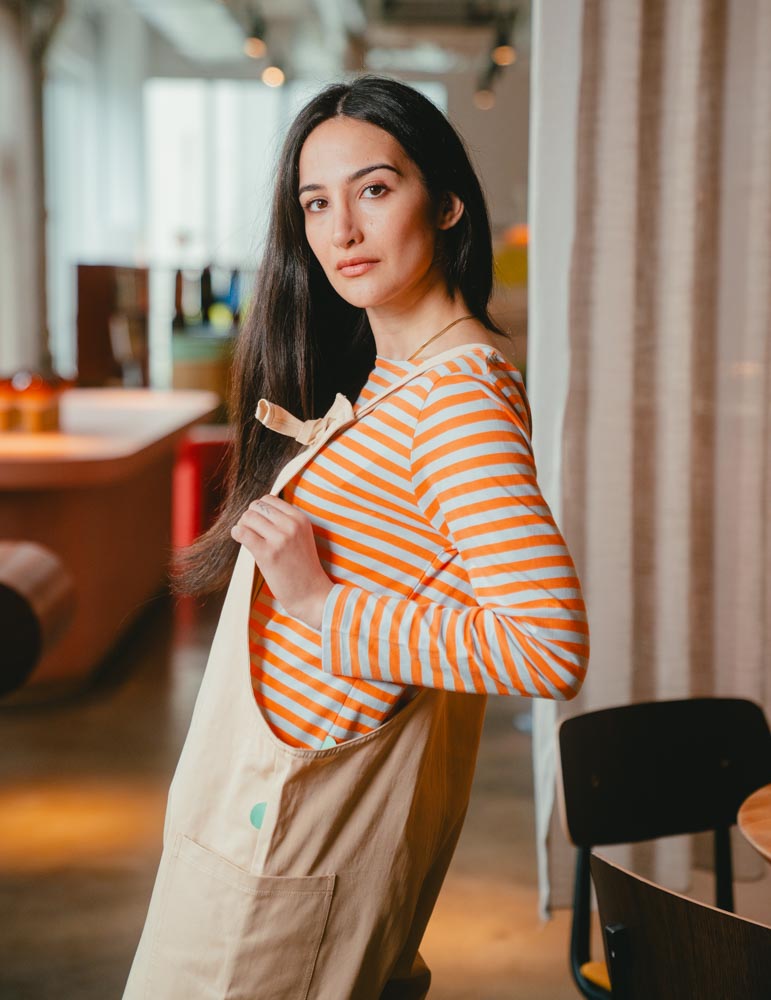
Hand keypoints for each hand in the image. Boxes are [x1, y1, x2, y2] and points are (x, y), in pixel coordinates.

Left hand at [230, 495, 332, 629]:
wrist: (311, 593)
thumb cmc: (302, 567)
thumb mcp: (301, 536)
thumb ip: (284, 521)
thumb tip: (255, 510)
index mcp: (300, 519)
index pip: (269, 499)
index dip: (259, 510)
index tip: (259, 524)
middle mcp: (291, 525)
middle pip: (256, 506)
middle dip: (249, 517)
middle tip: (252, 532)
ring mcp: (280, 539)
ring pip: (248, 517)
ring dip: (243, 526)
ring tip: (248, 538)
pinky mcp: (267, 554)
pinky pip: (242, 533)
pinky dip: (236, 533)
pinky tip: (240, 539)